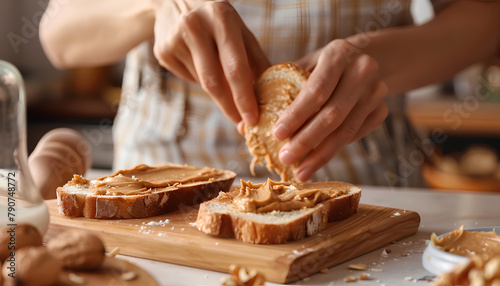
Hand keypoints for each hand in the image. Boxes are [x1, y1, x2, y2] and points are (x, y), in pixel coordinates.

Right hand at [152, 0, 269, 125]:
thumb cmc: (217, 19)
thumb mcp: (240, 30)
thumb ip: (256, 60)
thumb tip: (270, 95)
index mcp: (221, 17)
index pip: (235, 67)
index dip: (244, 98)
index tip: (253, 119)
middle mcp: (194, 26)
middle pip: (214, 82)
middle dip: (230, 108)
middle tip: (241, 125)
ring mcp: (174, 40)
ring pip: (202, 83)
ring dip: (217, 89)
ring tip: (218, 70)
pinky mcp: (162, 52)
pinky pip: (188, 78)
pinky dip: (199, 79)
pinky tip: (199, 61)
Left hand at [272, 39, 387, 181]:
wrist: (366, 59)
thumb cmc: (323, 66)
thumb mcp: (304, 64)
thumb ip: (280, 87)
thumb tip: (246, 124)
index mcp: (339, 54)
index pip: (316, 90)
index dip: (296, 115)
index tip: (276, 135)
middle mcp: (363, 71)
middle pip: (333, 115)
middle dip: (306, 141)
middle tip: (285, 159)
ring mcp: (377, 93)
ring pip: (345, 131)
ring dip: (320, 155)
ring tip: (300, 171)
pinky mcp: (382, 111)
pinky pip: (354, 136)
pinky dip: (333, 150)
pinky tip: (316, 161)